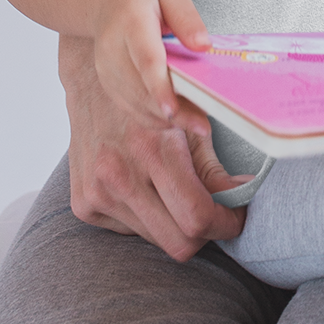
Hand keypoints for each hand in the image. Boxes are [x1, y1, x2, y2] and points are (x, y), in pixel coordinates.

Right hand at [59, 35, 250, 256]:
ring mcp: (97, 193)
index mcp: (151, 149)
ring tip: (181, 196)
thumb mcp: (190, 120)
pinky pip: (130, 232)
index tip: (237, 218)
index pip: (196, 216)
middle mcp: (119, 176)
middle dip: (206, 234)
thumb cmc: (150, 96)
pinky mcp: (83, 204)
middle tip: (217, 215)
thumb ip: (214, 167)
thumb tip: (240, 197)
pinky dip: (148, 219)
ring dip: (175, 226)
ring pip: (156, 240)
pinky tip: (148, 190)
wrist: (92, 81)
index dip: (226, 224)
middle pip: (178, 243)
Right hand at [85, 0, 212, 128]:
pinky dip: (153, 116)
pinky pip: (130, 106)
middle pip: (141, 89)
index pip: (146, 59)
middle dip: (173, 112)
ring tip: (197, 122)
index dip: (159, 87)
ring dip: (166, 118)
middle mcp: (112, 50)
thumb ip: (186, 16)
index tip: (174, 109)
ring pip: (135, 104)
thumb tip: (203, 46)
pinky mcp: (108, 82)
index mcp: (130, 22)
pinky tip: (176, 117)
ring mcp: (106, 69)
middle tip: (203, 124)